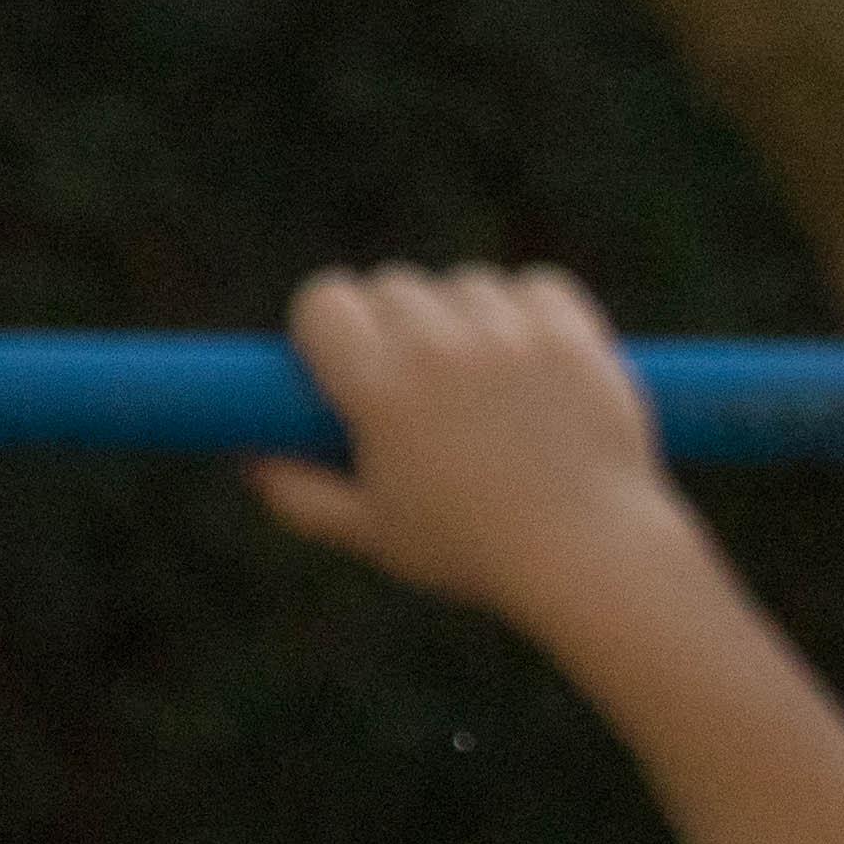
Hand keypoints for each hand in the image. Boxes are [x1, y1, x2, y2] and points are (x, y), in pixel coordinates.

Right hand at [249, 265, 688, 623]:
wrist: (593, 558)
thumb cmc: (475, 552)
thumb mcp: (374, 533)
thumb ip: (300, 496)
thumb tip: (250, 462)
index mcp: (379, 387)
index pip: (325, 300)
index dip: (330, 325)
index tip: (345, 355)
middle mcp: (441, 349)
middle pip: (393, 286)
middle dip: (394, 322)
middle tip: (417, 378)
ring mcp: (513, 338)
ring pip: (466, 284)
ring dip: (464, 314)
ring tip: (479, 376)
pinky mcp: (576, 337)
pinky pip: (539, 286)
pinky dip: (532, 308)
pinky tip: (530, 352)